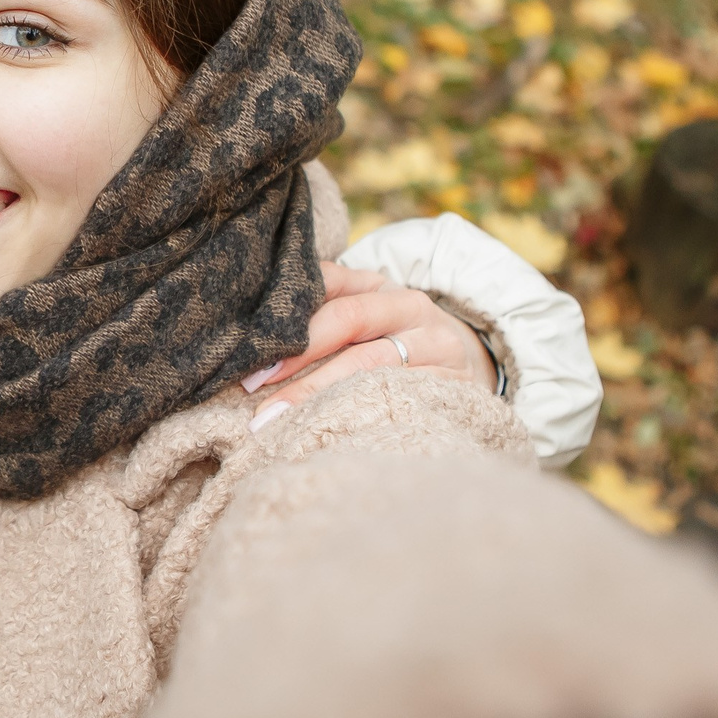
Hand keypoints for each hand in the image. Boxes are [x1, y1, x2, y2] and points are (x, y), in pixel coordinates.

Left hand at [243, 264, 494, 430]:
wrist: (469, 367)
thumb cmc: (393, 343)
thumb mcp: (367, 318)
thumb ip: (321, 312)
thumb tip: (250, 338)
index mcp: (383, 285)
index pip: (330, 284)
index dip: (288, 314)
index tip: (248, 351)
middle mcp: (413, 308)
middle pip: (348, 319)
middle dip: (296, 353)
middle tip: (253, 385)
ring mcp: (437, 348)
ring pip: (370, 364)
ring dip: (317, 393)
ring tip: (273, 418)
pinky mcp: (452, 388)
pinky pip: (398, 400)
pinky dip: (357, 416)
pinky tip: (325, 433)